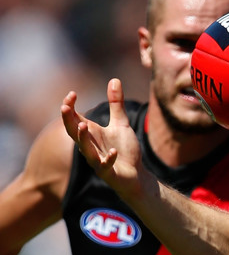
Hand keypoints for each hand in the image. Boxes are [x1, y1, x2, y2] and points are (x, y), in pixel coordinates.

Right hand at [61, 78, 147, 200]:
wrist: (137, 175)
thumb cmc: (125, 150)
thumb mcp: (121, 123)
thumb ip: (116, 104)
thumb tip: (114, 79)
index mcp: (91, 134)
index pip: (74, 119)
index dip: (70, 107)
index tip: (72, 94)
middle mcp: (90, 147)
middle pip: (74, 133)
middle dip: (68, 121)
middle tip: (65, 107)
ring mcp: (98, 161)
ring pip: (86, 151)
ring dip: (83, 139)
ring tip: (83, 125)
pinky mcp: (109, 173)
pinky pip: (105, 167)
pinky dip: (109, 159)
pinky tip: (113, 152)